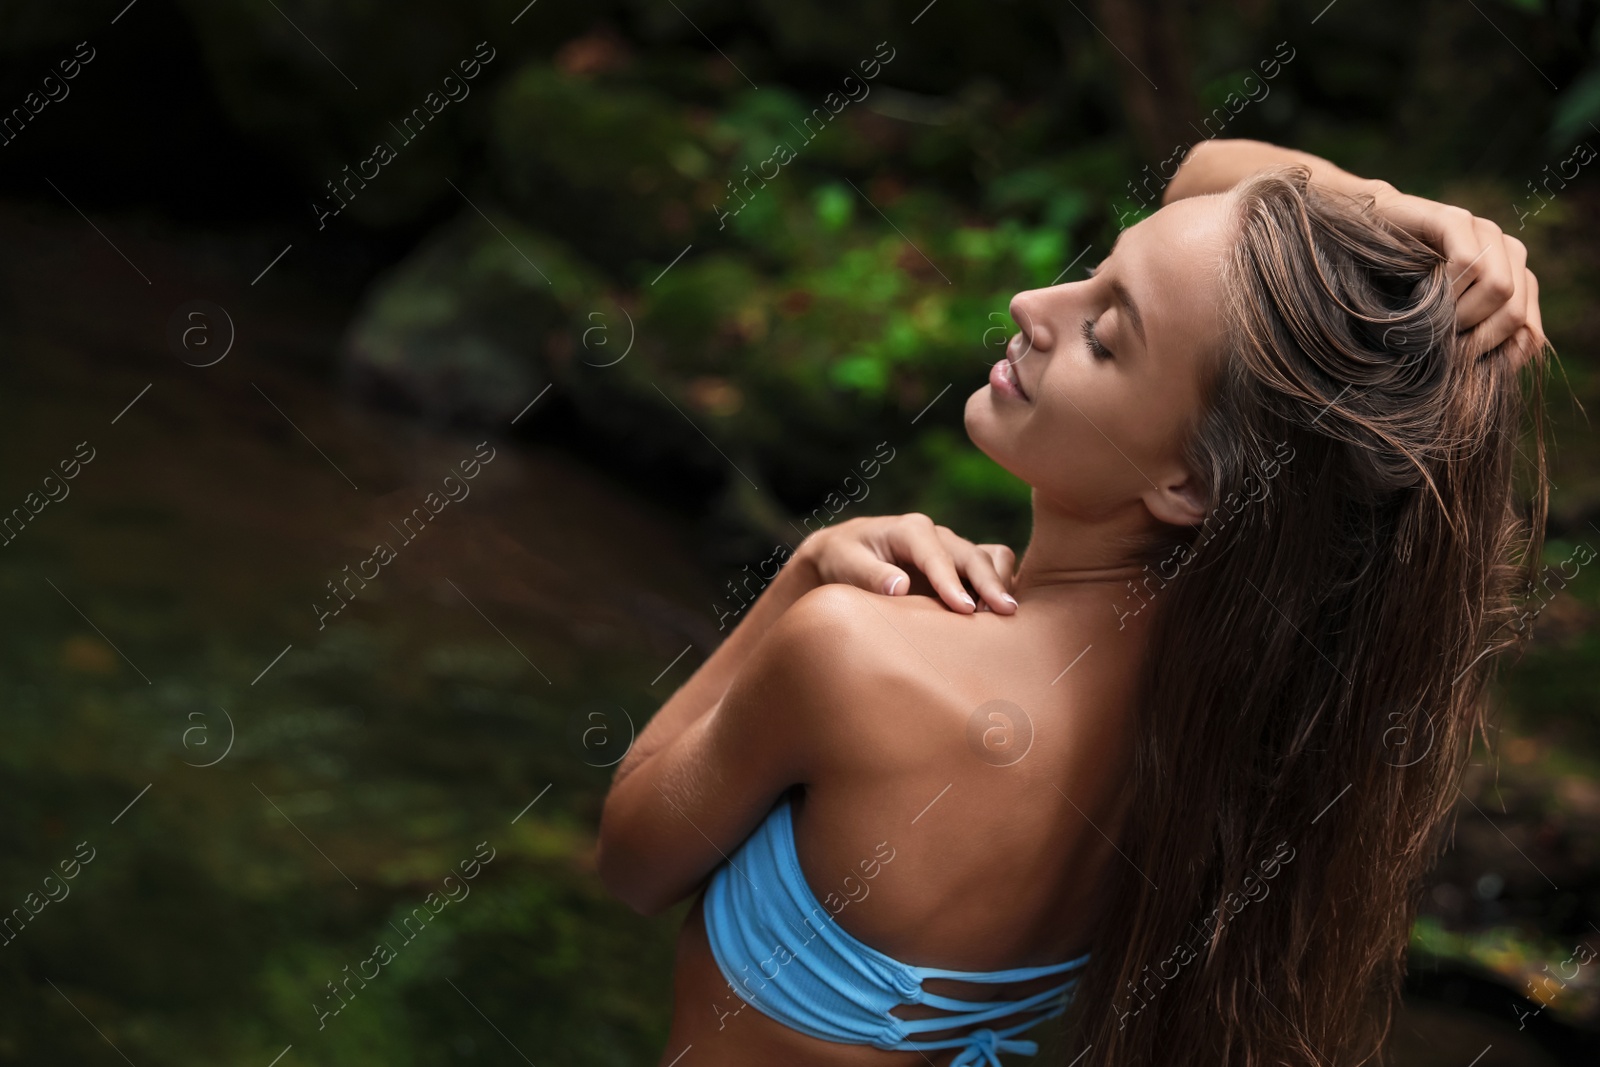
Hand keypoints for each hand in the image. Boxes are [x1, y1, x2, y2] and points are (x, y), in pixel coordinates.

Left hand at [797, 514, 1017, 614]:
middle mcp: (937, 536)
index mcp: (910, 530)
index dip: (951, 582)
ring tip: (1004, 615)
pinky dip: (1001, 585)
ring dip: (1000, 583)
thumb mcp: (845, 563)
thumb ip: (871, 574)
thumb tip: (900, 587)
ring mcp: (951, 550)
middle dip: (990, 582)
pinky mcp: (959, 566)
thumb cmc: (843, 557)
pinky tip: (1000, 613)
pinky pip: (991, 567)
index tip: (964, 609)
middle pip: (973, 555)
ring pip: (991, 557)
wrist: (844, 554)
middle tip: (1006, 612)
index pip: (937, 555)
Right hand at [1365, 181, 1545, 368]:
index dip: (1494, 357)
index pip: (1530, 333)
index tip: (1457, 365)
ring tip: (1430, 320)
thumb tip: (1509, 359)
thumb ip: (1480, 339)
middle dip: (1474, 340)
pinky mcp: (1456, 219)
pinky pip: (1468, 262)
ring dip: (1459, 315)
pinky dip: (1446, 289)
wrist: (1362, 241)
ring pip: (1499, 288)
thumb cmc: (1399, 292)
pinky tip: (1421, 294)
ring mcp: (1487, 232)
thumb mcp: (1447, 325)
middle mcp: (1511, 253)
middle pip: (1515, 313)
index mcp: (1516, 281)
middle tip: (1439, 347)